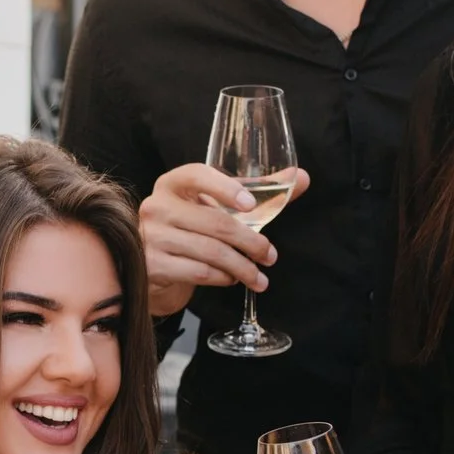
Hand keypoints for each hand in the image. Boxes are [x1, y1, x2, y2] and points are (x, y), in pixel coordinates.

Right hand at [138, 162, 310, 317]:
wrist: (152, 264)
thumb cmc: (191, 230)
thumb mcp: (217, 207)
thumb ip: (258, 192)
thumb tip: (301, 177)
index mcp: (173, 184)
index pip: (198, 174)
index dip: (226, 188)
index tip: (252, 205)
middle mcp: (157, 206)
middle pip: (215, 223)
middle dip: (251, 242)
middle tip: (271, 256)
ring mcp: (152, 237)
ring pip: (211, 252)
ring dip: (243, 267)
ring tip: (259, 277)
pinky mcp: (154, 266)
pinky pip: (200, 272)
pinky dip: (224, 278)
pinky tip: (233, 279)